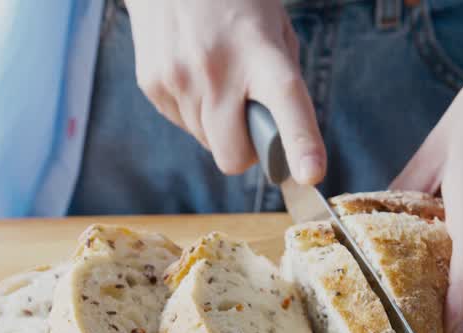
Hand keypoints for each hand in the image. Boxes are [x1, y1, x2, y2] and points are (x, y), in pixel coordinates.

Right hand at [127, 0, 325, 183]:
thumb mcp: (274, 27)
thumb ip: (283, 79)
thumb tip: (284, 135)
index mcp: (258, 50)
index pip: (285, 102)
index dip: (300, 143)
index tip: (310, 175)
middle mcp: (216, 68)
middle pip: (233, 156)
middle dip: (245, 149)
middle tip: (249, 118)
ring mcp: (178, 79)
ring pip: (207, 142)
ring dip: (217, 123)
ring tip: (216, 76)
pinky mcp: (152, 85)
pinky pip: (184, 124)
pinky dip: (194, 109)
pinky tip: (193, 72)